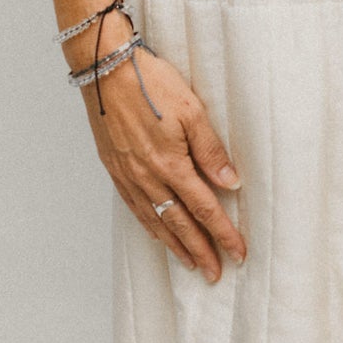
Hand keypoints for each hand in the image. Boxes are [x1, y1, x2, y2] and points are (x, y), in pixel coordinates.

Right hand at [77, 32, 245, 278]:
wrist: (104, 69)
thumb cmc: (149, 83)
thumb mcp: (192, 111)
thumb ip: (211, 151)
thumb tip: (231, 184)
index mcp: (170, 164)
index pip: (204, 208)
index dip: (223, 234)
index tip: (238, 253)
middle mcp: (147, 177)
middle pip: (179, 223)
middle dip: (200, 250)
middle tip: (215, 273)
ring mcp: (127, 175)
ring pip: (155, 220)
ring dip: (174, 245)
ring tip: (190, 263)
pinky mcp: (114, 168)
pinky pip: (134, 207)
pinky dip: (149, 225)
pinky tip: (156, 232)